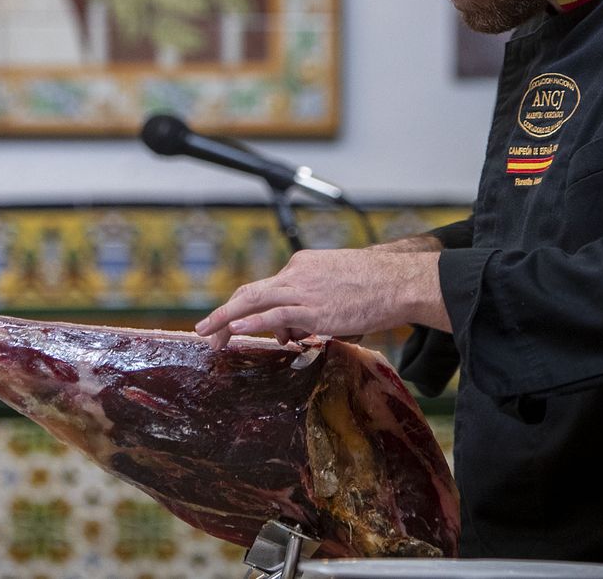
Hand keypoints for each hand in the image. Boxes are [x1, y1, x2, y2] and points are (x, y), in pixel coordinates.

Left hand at [193, 248, 445, 349]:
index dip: (245, 308)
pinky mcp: (314, 308)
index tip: (232, 326)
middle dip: (224, 313)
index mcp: (303, 265)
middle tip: (204, 331)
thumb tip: (292, 332)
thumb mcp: (338, 288)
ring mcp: (304, 290)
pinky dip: (251, 322)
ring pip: (254, 301)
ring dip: (226, 319)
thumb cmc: (376, 287)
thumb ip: (312, 306)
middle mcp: (297, 273)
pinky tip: (234, 330)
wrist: (398, 281)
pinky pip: (274, 314)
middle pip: (250, 292)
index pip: (266, 288)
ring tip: (208, 336)